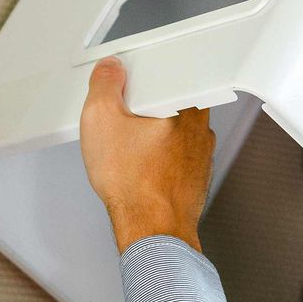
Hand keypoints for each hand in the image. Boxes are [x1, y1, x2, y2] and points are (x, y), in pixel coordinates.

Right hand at [79, 56, 213, 253]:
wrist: (151, 231)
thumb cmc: (134, 186)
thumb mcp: (101, 120)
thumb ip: (104, 85)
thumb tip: (110, 70)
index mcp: (186, 104)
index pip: (163, 74)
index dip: (135, 81)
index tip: (119, 92)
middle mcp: (201, 127)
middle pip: (165, 101)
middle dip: (140, 109)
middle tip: (120, 125)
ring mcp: (201, 153)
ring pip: (170, 130)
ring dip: (148, 135)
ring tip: (128, 153)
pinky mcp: (195, 174)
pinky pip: (172, 154)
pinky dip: (156, 158)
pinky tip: (138, 169)